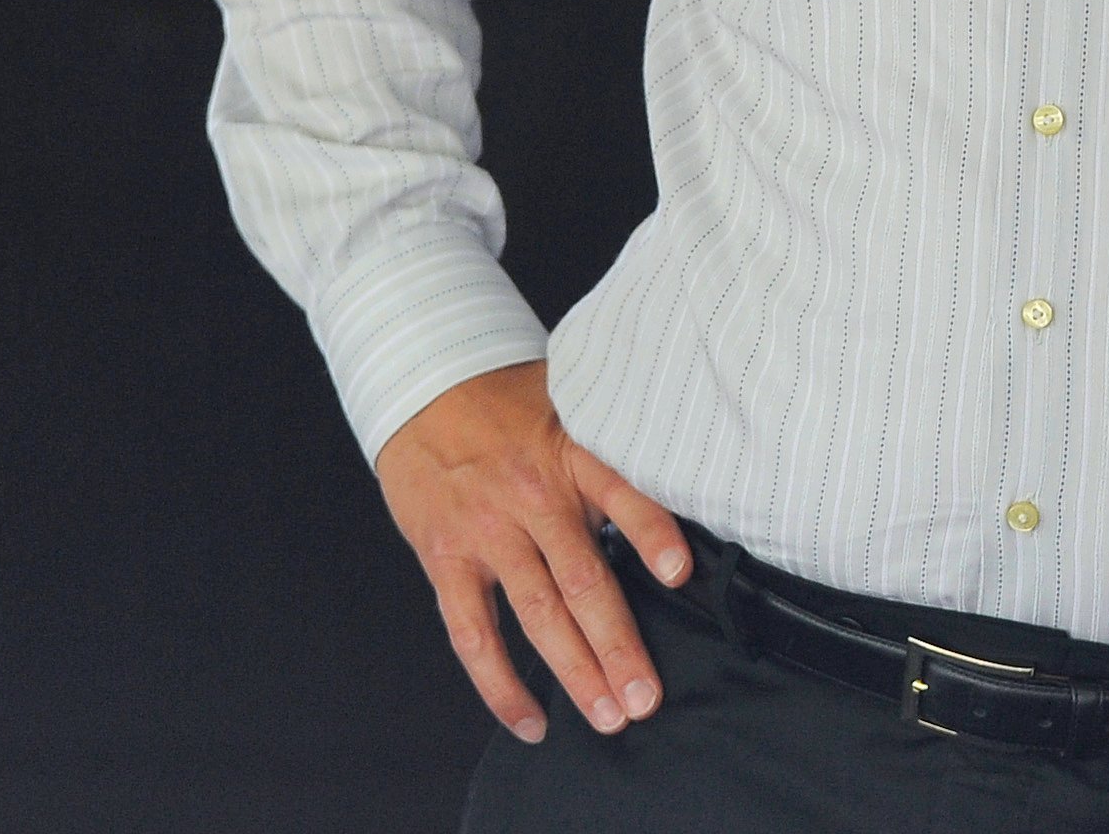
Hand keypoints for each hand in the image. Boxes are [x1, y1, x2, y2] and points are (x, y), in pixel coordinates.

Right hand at [374, 360, 688, 742]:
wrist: (426, 389)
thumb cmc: (511, 403)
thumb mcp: (573, 405)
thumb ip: (615, 448)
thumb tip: (683, 484)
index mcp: (572, 455)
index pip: (622, 493)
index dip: (651, 533)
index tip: (679, 573)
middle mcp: (532, 497)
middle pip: (583, 581)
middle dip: (618, 645)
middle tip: (647, 696)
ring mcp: (487, 533)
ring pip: (537, 615)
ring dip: (575, 671)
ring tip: (609, 715)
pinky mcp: (446, 560)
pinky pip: (473, 633)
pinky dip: (500, 683)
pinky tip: (529, 719)